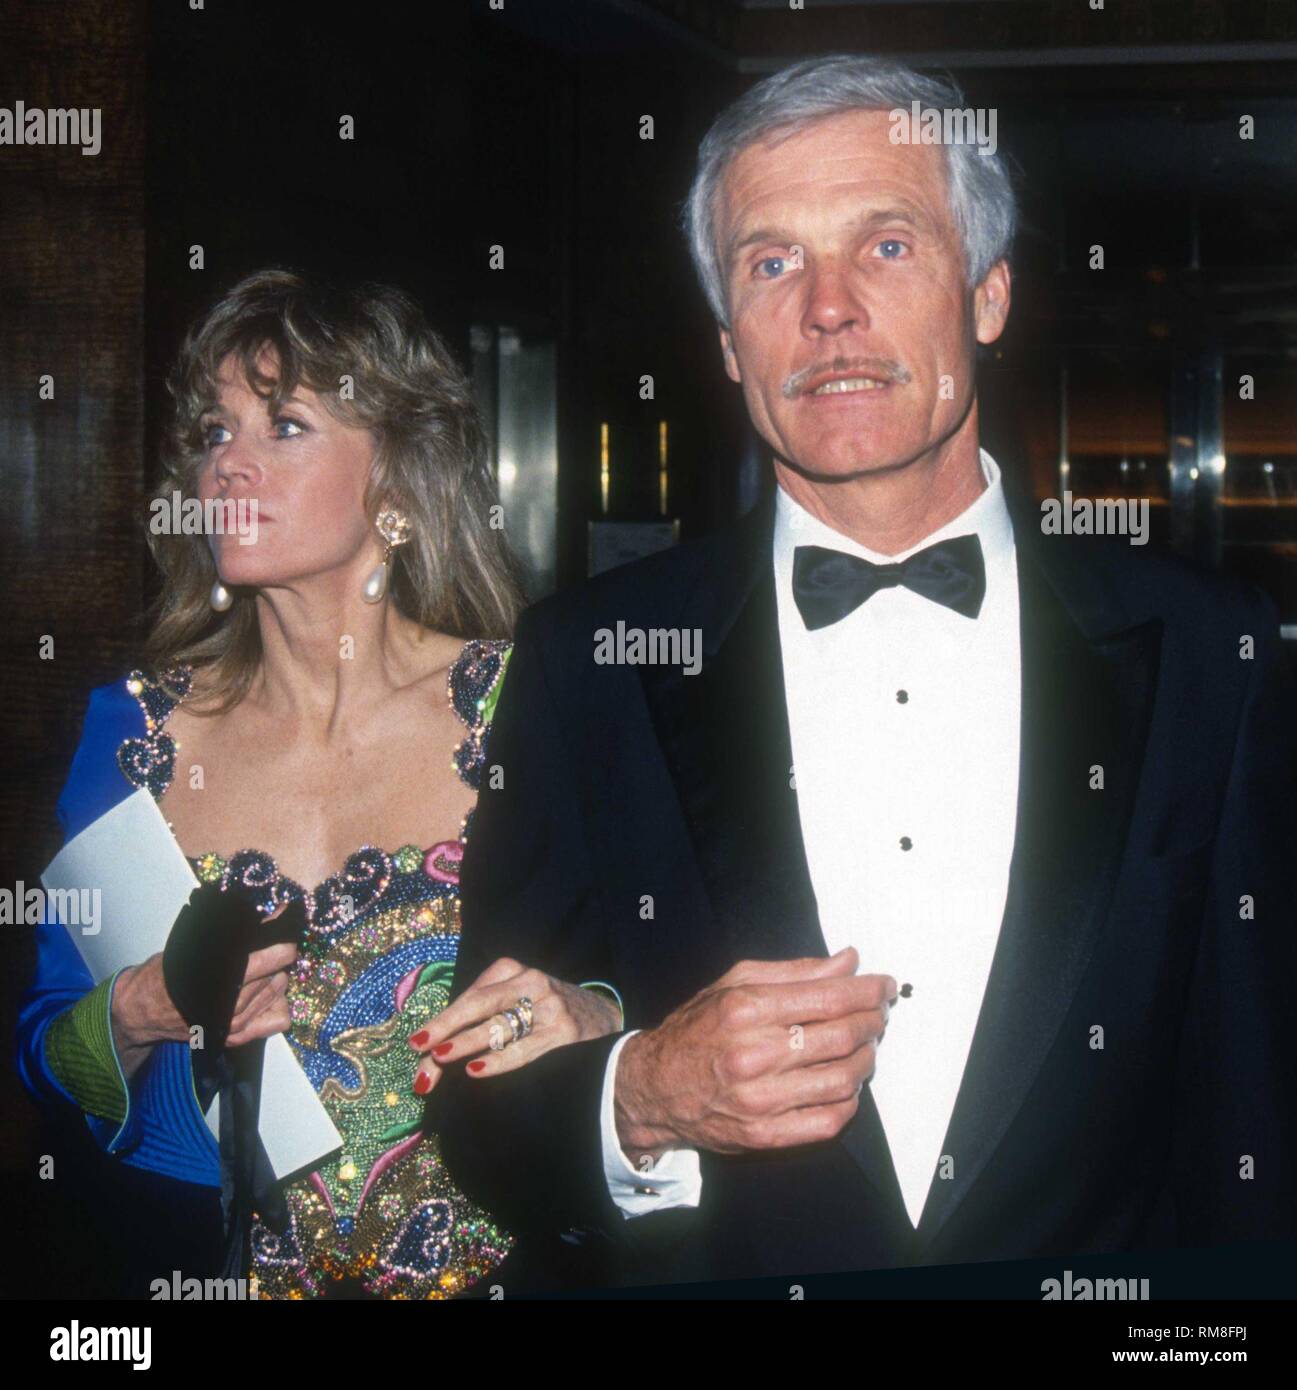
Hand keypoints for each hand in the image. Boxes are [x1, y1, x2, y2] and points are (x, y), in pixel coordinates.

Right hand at [111, 903, 298, 1077]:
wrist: (141, 1009)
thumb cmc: (166, 972)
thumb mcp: (193, 944)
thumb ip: (227, 934)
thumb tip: (264, 915)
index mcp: (223, 977)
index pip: (275, 955)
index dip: (282, 935)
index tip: (283, 920)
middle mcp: (234, 1004)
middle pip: (279, 971)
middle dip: (278, 954)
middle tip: (269, 943)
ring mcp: (236, 1024)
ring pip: (279, 991)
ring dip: (276, 975)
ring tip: (262, 966)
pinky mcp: (236, 1037)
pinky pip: (278, 1019)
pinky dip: (276, 1003)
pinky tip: (264, 992)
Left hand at [407, 956, 622, 1095]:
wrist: (601, 1017)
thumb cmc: (543, 1013)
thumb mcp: (511, 1005)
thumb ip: (472, 1028)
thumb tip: (426, 1069)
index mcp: (511, 969)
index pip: (469, 996)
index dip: (441, 1021)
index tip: (415, 1042)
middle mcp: (530, 981)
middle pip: (479, 1004)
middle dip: (446, 1027)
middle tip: (419, 1046)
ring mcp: (549, 1005)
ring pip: (498, 1025)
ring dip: (466, 1044)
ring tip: (440, 1057)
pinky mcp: (564, 1031)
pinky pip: (523, 1048)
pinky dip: (497, 1060)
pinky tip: (476, 1069)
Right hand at [613, 947, 894, 1166]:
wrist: (654, 1087)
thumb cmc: (697, 1029)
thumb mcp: (734, 984)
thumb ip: (795, 972)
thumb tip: (848, 962)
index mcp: (746, 1009)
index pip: (828, 998)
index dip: (867, 991)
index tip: (885, 986)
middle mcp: (754, 1054)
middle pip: (842, 1036)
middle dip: (873, 1021)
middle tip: (879, 1014)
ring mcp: (760, 1099)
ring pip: (843, 1079)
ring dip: (866, 1060)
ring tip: (865, 1047)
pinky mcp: (765, 1134)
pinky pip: (828, 1121)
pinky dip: (850, 1102)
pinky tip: (847, 1085)